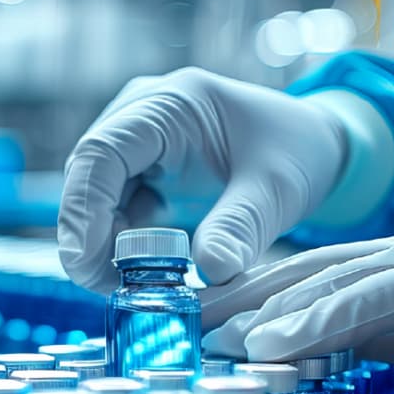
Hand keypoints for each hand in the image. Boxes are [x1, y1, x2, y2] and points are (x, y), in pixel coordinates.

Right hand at [58, 67, 345, 292]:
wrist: (310, 146)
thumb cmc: (296, 151)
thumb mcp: (277, 188)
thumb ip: (241, 227)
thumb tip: (211, 272)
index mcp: (170, 105)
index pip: (101, 152)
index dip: (83, 209)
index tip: (84, 262)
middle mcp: (140, 118)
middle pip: (86, 179)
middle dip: (88, 238)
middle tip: (109, 288)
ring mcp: (136, 147)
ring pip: (93, 200)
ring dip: (103, 247)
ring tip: (135, 285)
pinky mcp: (140, 174)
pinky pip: (113, 213)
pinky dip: (121, 247)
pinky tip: (145, 273)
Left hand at [201, 221, 393, 393]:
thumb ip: (383, 336)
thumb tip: (322, 345)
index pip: (320, 275)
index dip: (261, 296)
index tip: (213, 322)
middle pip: (318, 270)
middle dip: (252, 298)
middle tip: (199, 329)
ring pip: (344, 277)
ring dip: (281, 312)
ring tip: (231, 342)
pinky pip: (391, 295)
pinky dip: (332, 318)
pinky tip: (285, 341)